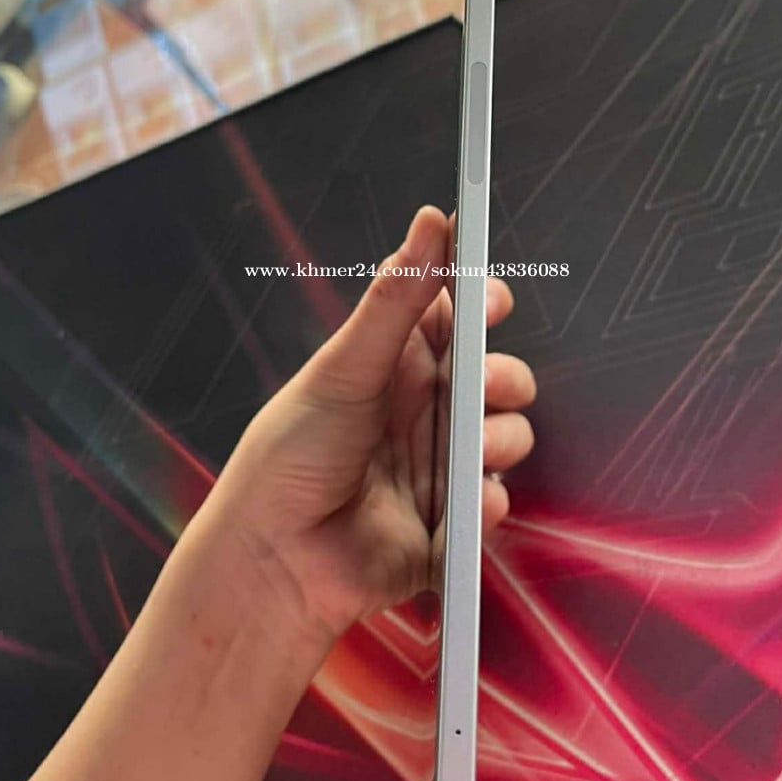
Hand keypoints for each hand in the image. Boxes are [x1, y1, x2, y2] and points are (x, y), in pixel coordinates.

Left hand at [205, 206, 536, 644]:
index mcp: (393, 364)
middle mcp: (422, 410)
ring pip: (507, 434)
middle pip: (492, 374)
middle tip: (485, 382)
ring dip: (503, 436)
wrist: (274, 560)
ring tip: (473, 448)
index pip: (451, 316)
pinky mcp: (450, 520)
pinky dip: (489, 499)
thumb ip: (397, 297)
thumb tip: (434, 219)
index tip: (493, 297)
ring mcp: (439, 464)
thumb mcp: (346, 367)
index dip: (479, 301)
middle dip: (502, 374)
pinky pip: (496, 500)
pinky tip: (470, 501)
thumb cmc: (291, 455)